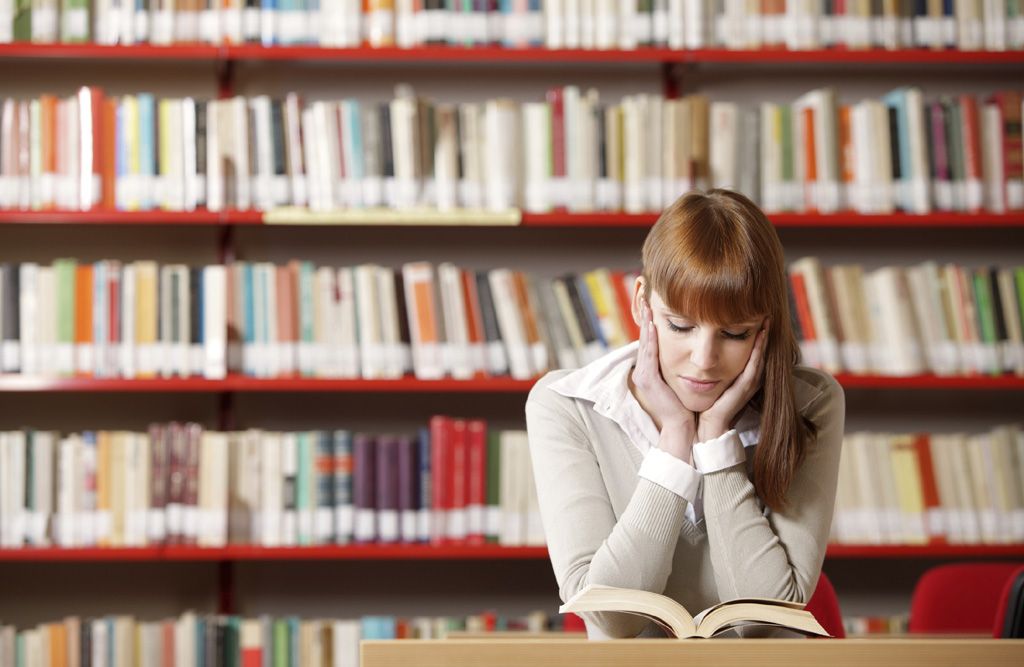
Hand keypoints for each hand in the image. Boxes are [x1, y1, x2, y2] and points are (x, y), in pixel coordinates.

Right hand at [631, 300, 694, 458]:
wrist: (682, 427)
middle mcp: (643, 372)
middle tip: (646, 298)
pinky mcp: (647, 380)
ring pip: (644, 344)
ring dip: (646, 323)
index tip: (653, 305)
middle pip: (644, 339)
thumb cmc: (685, 406)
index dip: (650, 324)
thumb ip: (678, 367)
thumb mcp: (679, 382)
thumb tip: (686, 351)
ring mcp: (643, 376)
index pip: (650, 342)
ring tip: (647, 306)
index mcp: (650, 372)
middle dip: (645, 318)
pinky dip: (650, 338)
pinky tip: (653, 325)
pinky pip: (648, 354)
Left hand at [697, 321, 768, 442]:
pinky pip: (754, 365)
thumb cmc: (709, 402)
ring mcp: (750, 383)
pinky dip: (758, 351)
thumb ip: (717, 365)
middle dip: (764, 334)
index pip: (753, 352)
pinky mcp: (745, 387)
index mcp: (743, 375)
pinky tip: (760, 338)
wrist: (709, 424)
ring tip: (766, 322)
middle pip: (760, 351)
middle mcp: (750, 378)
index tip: (757, 318)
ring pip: (759, 356)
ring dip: (764, 339)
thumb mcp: (714, 379)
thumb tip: (708, 350)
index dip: (757, 336)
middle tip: (766, 315)